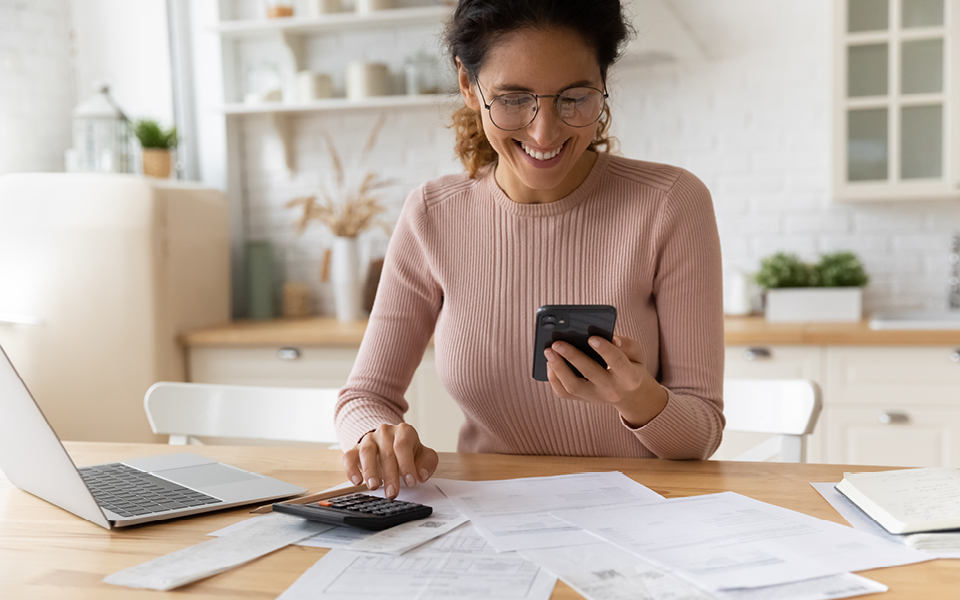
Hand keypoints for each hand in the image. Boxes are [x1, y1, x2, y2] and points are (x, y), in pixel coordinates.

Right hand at [341, 423, 438, 499]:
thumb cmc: (408, 451)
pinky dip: (351, 469)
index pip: (403, 445)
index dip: (406, 465)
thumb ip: (427, 463)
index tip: (410, 482)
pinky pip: (349, 457)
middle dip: (390, 475)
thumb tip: (421, 475)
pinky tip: (357, 481)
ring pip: (367, 452)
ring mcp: (369, 439)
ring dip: (370, 471)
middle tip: (392, 493)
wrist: (390, 442)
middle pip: (386, 452)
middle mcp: (385, 432)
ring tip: (374, 486)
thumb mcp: (423, 455)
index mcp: (404, 431)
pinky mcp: (355, 449)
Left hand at [544, 335, 667, 427]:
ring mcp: (596, 398)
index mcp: (630, 377)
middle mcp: (612, 390)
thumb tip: (611, 338)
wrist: (630, 394)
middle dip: (573, 356)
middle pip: (590, 373)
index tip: (591, 337)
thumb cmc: (631, 365)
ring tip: (548, 351)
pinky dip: (554, 378)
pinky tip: (549, 363)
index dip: (604, 350)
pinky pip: (564, 393)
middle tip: (557, 342)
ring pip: (573, 386)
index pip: (617, 362)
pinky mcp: (583, 400)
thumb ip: (626, 344)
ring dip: (558, 368)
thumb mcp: (637, 353)